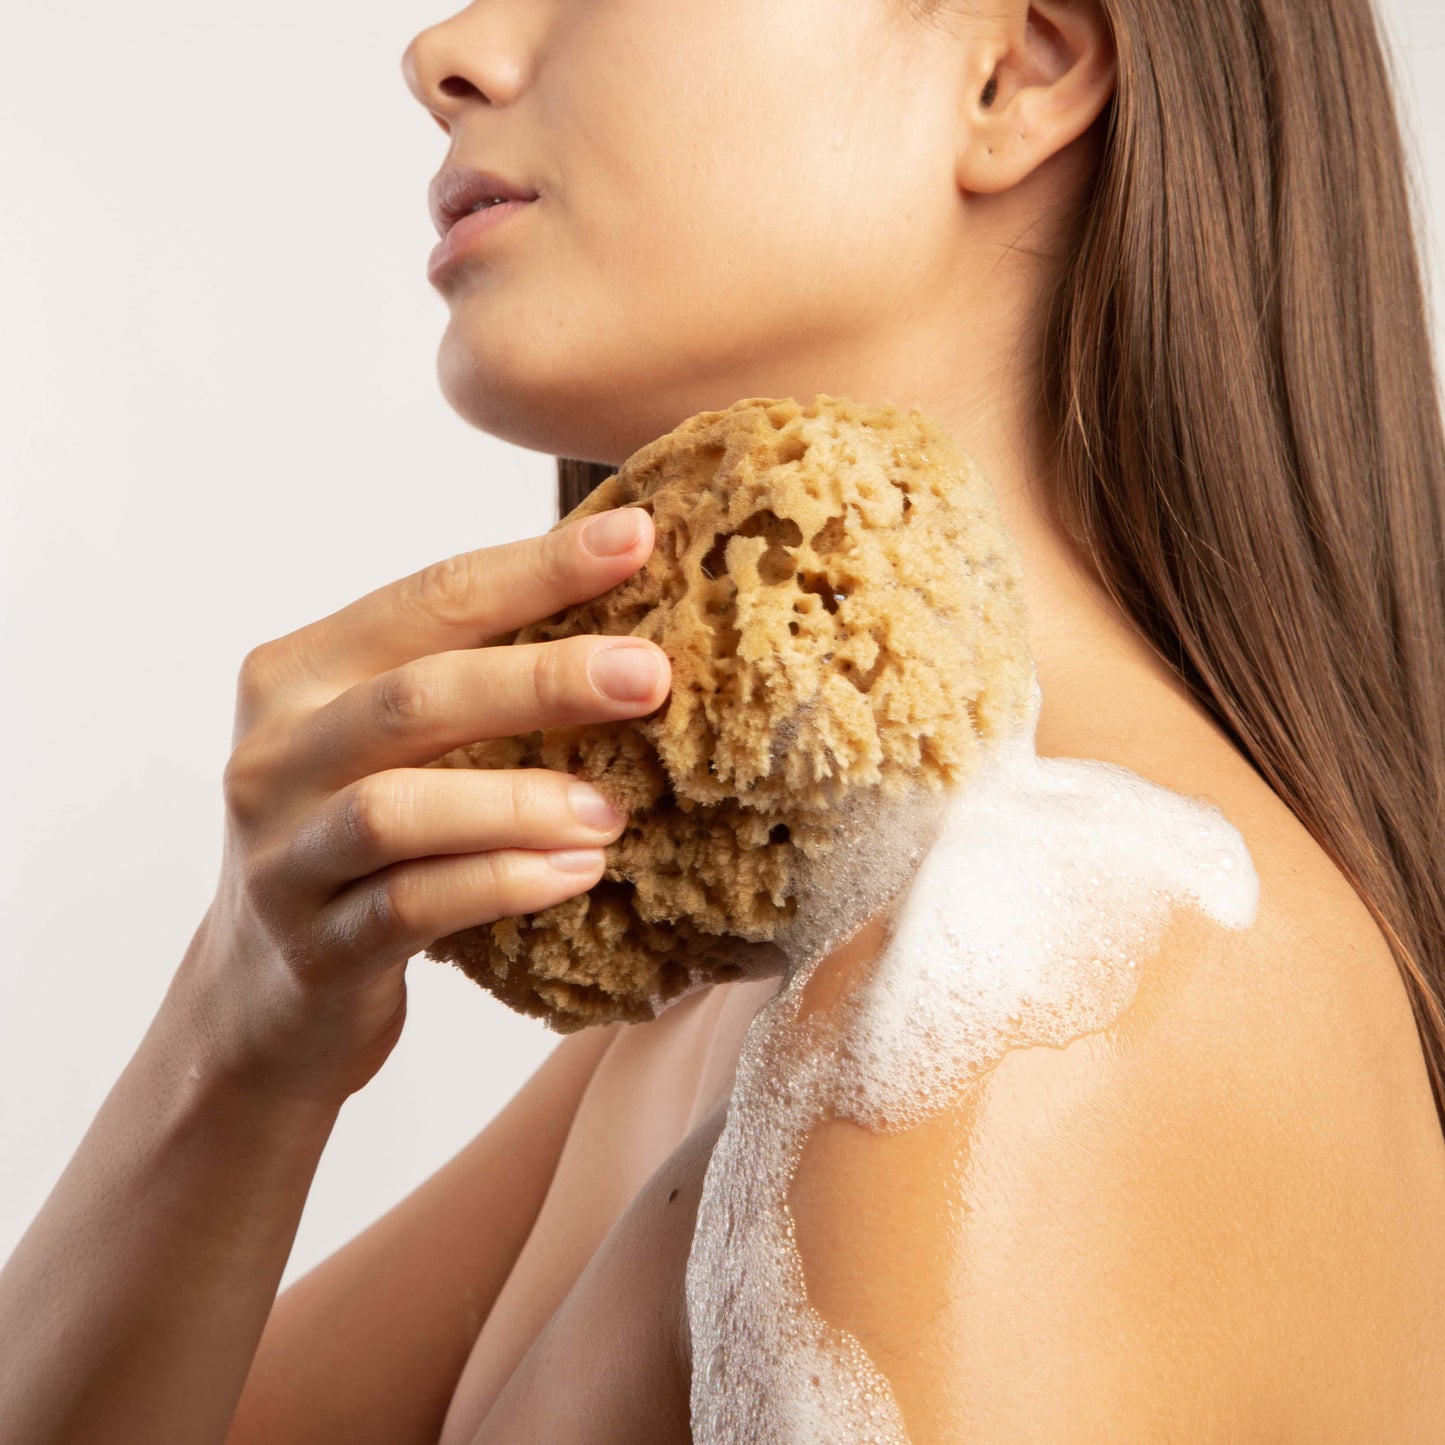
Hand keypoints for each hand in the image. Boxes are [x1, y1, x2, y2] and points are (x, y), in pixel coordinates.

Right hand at [171, 505, 669, 1107]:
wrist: (262, 994)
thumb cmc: (358, 842)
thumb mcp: (385, 745)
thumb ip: (463, 681)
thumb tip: (626, 626)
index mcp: (298, 673)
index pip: (429, 599)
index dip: (536, 568)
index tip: (638, 541)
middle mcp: (275, 753)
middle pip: (415, 696)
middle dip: (542, 679)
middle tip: (650, 676)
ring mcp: (284, 855)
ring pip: (400, 810)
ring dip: (520, 802)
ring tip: (613, 811)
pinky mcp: (313, 947)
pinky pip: (412, 906)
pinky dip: (502, 883)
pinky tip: (575, 873)